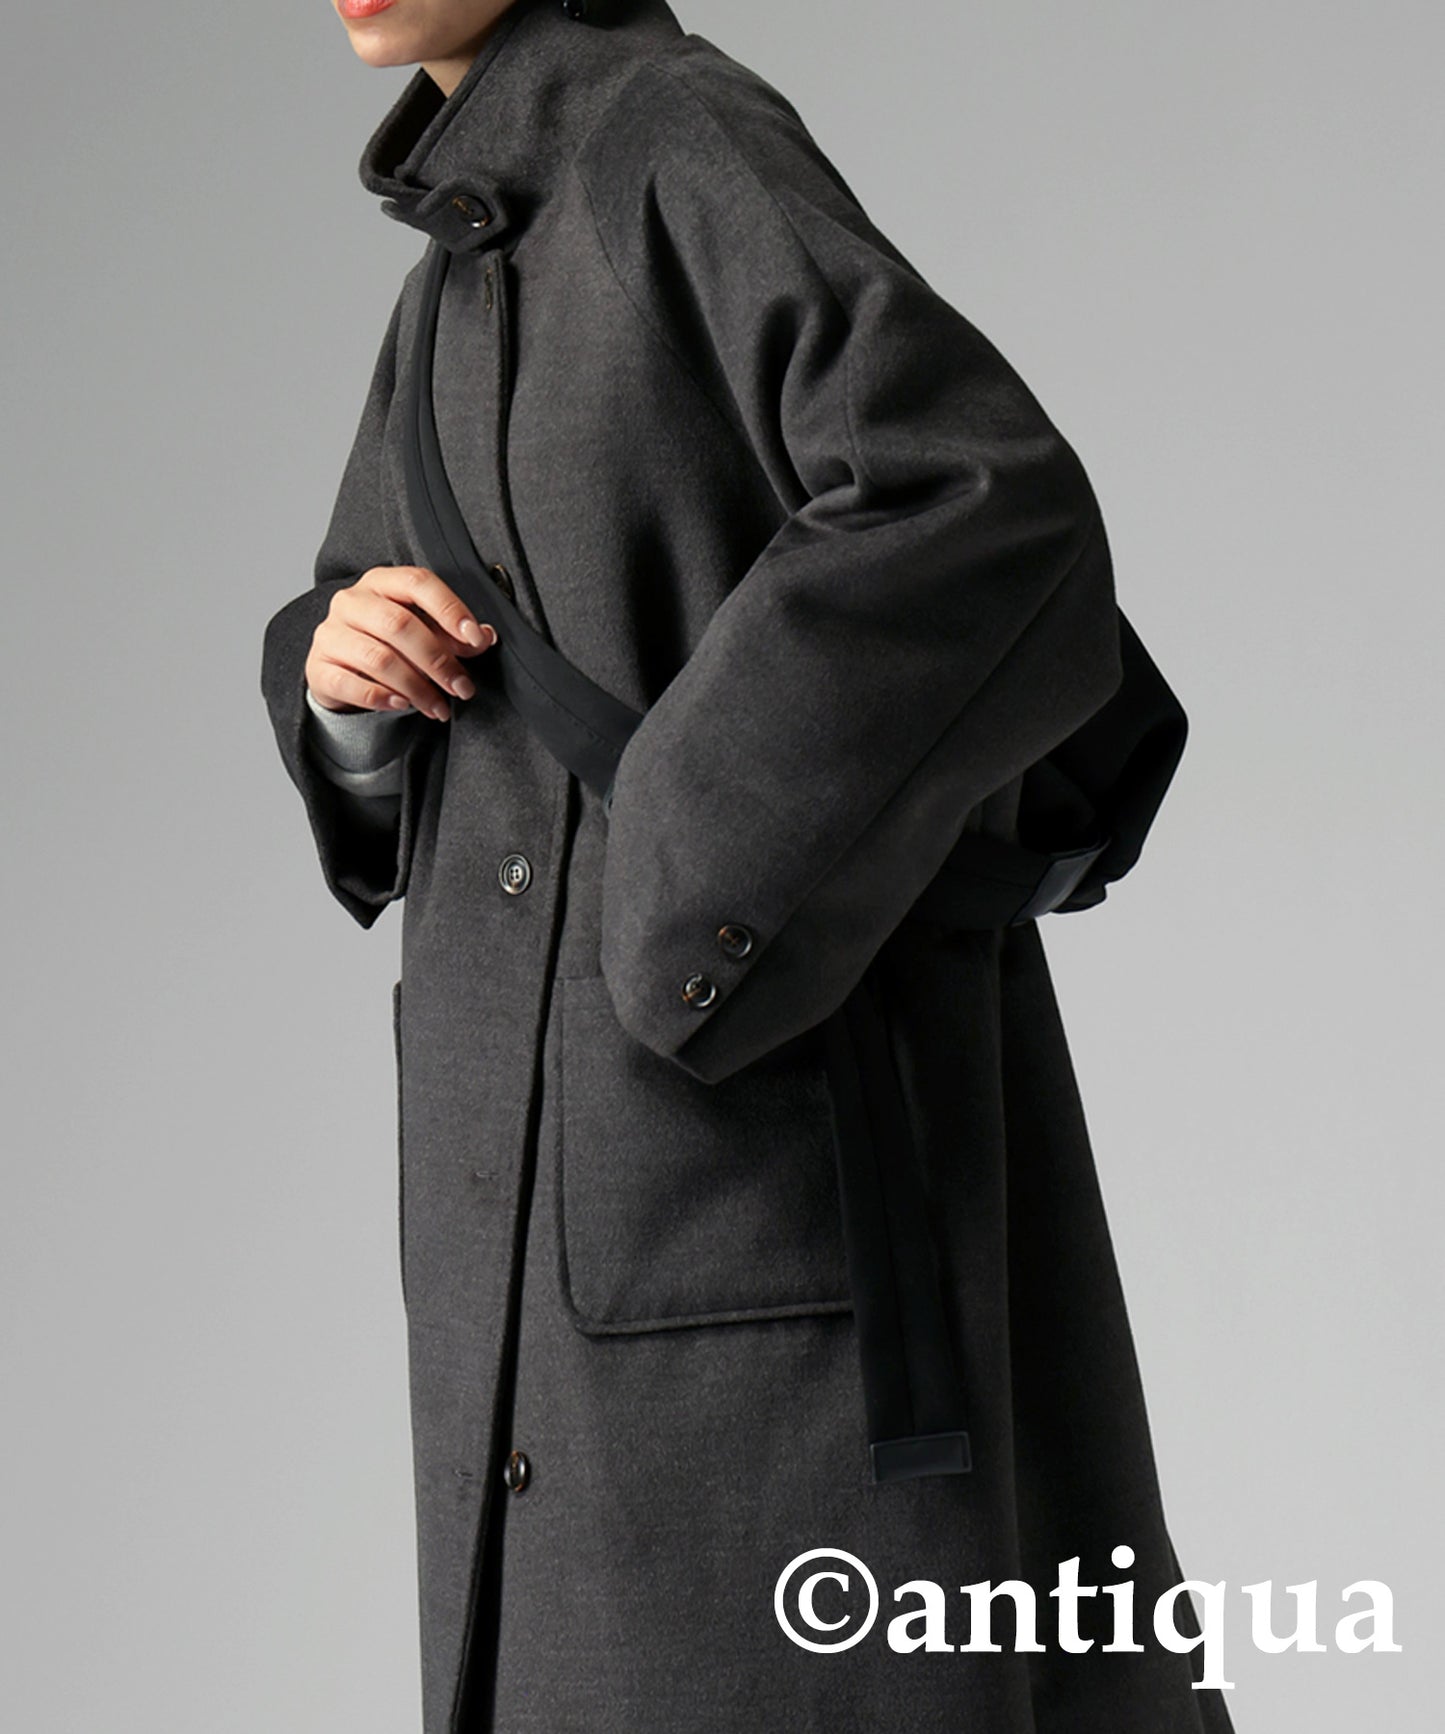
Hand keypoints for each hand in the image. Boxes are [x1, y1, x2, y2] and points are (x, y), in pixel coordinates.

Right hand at [306, 566, 498, 721]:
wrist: (341, 669)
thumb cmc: (388, 643)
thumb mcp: (423, 631)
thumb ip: (453, 634)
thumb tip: (484, 637)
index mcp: (382, 582)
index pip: (417, 582)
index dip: (449, 609)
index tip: (475, 638)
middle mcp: (352, 602)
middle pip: (398, 624)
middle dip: (438, 660)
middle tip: (461, 687)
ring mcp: (331, 634)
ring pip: (379, 658)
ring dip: (417, 687)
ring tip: (439, 707)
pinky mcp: (319, 667)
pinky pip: (351, 684)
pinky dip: (382, 697)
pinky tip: (403, 705)